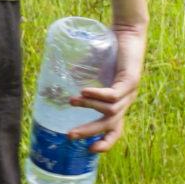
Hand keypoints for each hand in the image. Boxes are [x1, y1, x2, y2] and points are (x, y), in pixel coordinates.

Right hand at [66, 19, 145, 153]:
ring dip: (88, 107)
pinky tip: (84, 92)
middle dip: (90, 132)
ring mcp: (130, 92)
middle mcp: (126, 102)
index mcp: (119, 104)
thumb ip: (81, 84)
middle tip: (70, 136)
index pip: (115, 131)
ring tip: (72, 101)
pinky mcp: (130, 80)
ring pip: (109, 110)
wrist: (129, 32)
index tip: (90, 151)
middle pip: (109, 125)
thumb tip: (54, 91)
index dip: (105, 143)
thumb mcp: (94, 73)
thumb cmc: (110, 52)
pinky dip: (98, 95)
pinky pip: (113, 95)